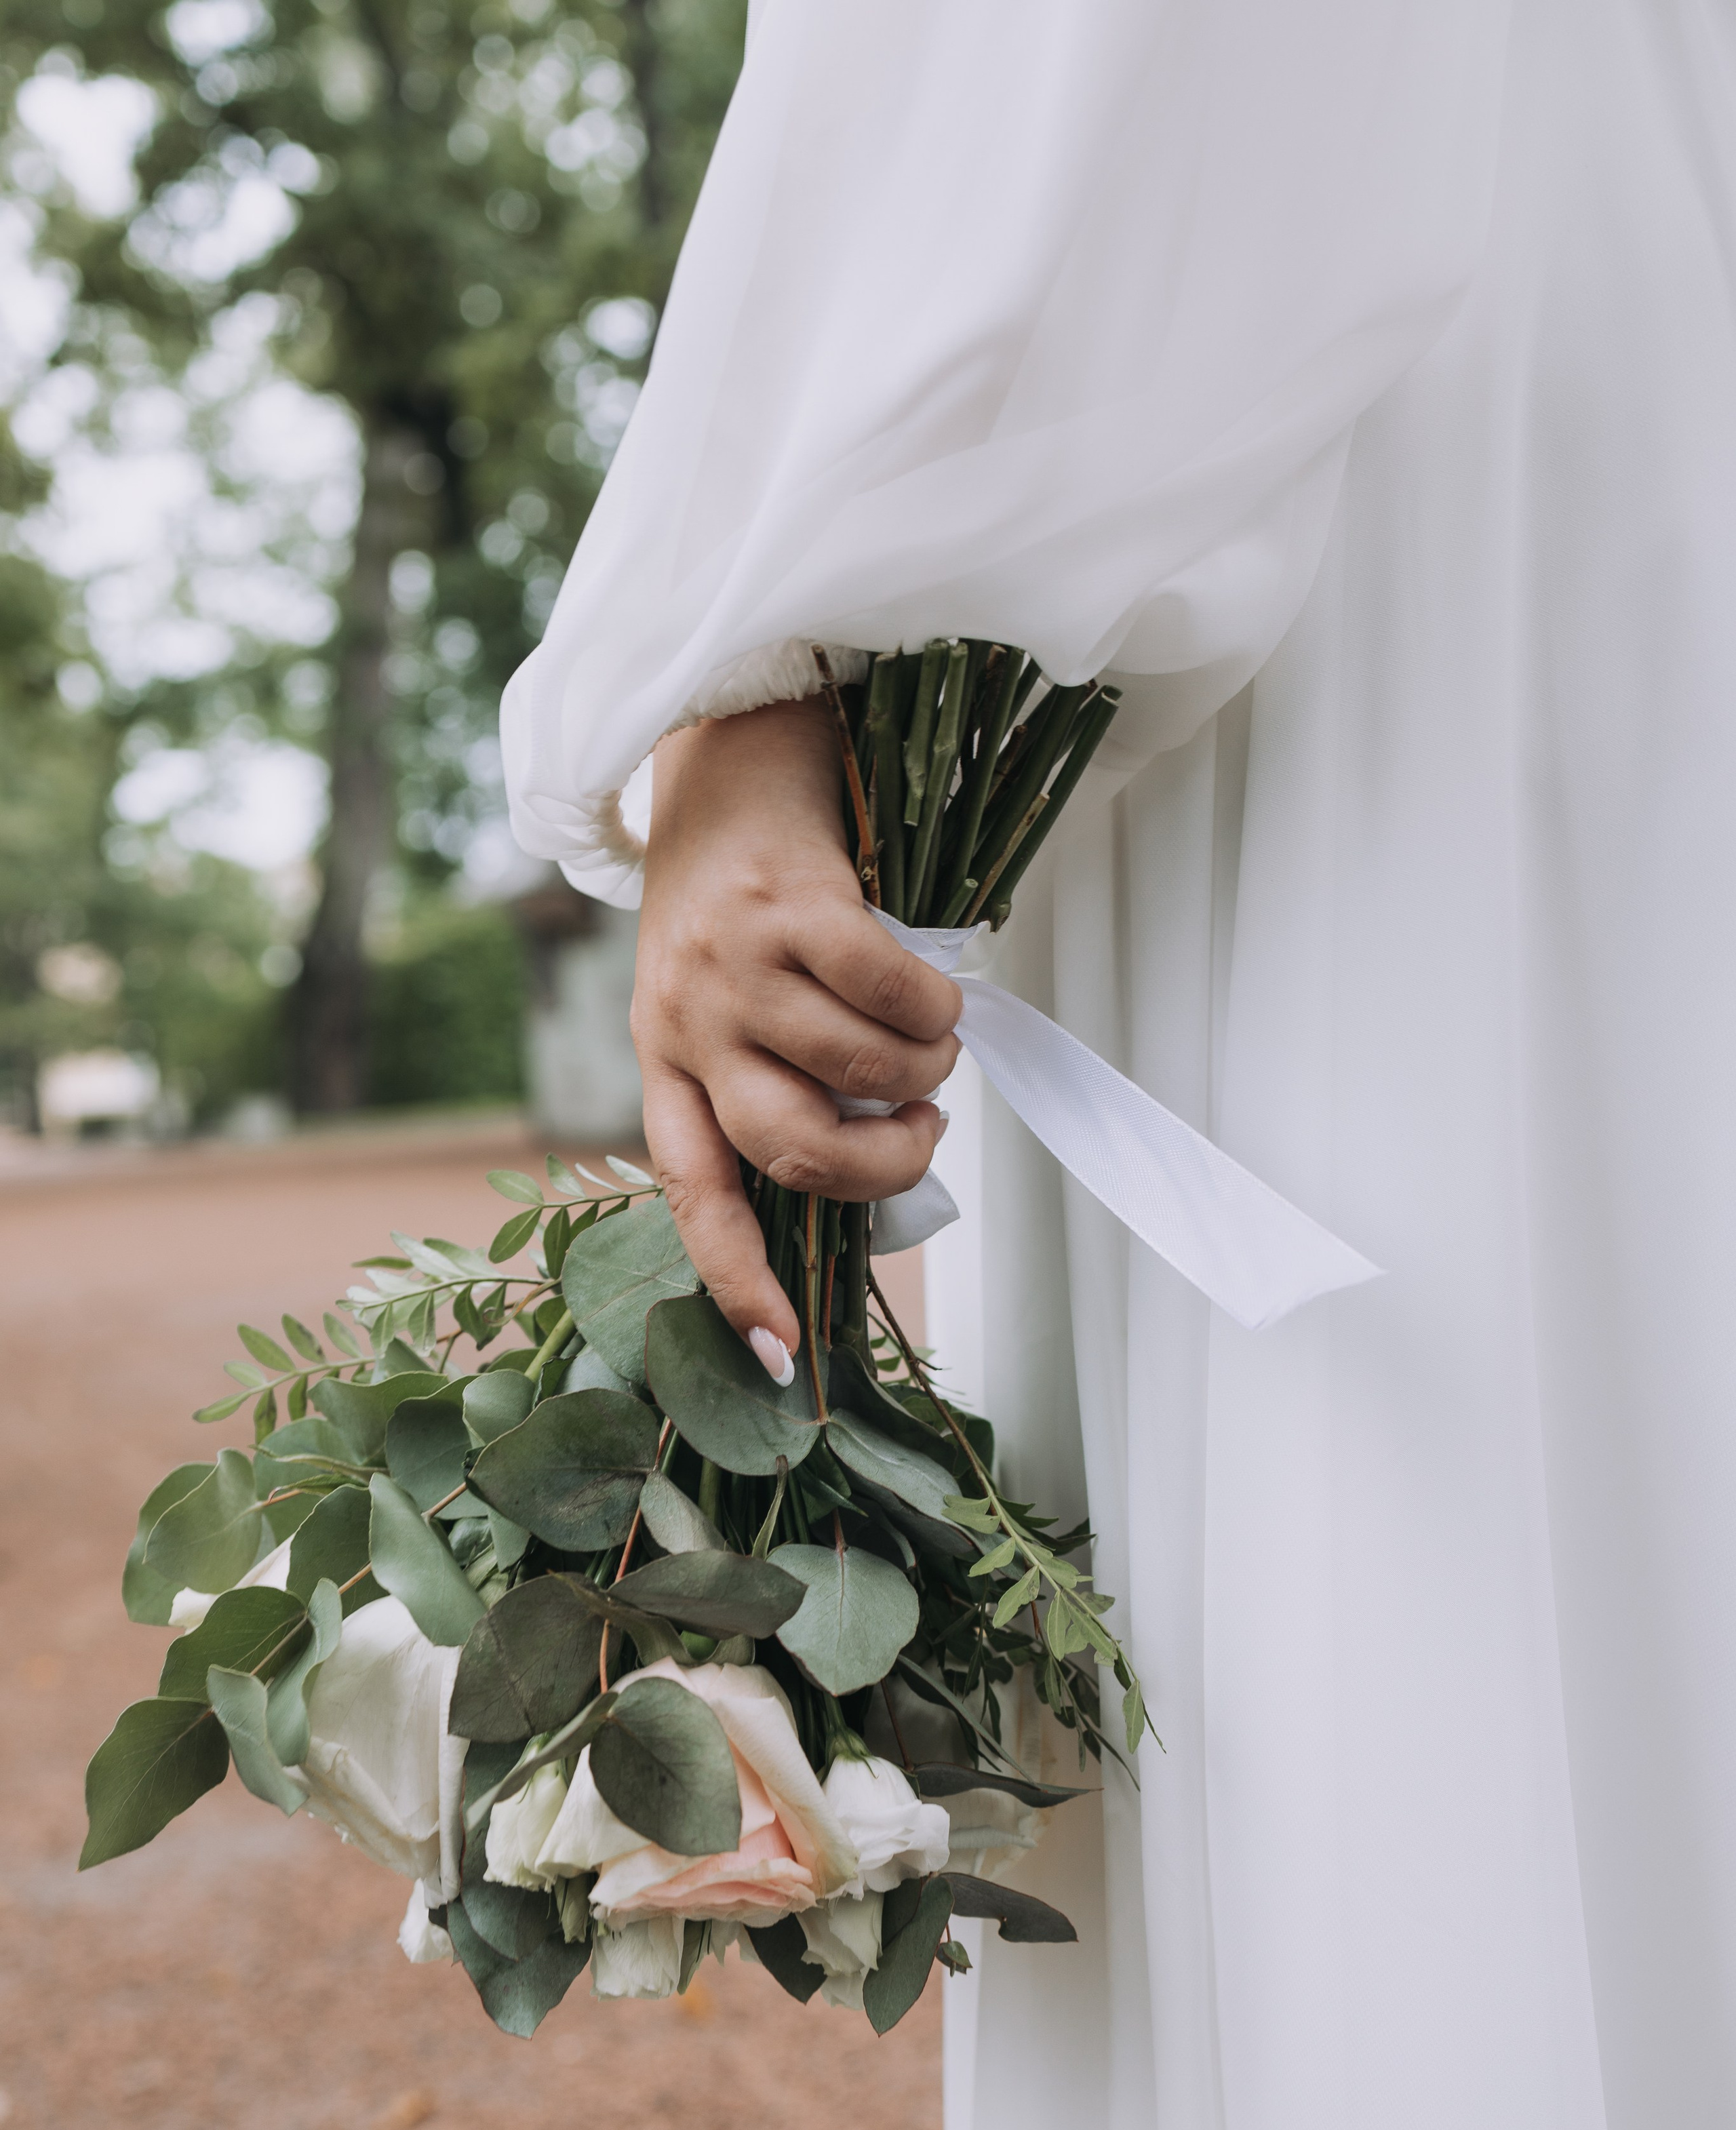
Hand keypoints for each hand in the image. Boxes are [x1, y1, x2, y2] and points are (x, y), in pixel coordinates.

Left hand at [632, 696, 961, 1370]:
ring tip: (934, 1048)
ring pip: (854, 1073)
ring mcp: (733, 964)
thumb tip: (877, 1163)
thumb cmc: (746, 893)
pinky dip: (933, 1010)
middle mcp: (684, 1021)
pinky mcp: (789, 903)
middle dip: (878, 1169)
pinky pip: (887, 992)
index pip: (693, 1196)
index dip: (737, 1281)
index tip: (781, 1359)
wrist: (729, 749)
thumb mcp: (730, 995)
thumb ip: (780, 1074)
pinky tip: (938, 998)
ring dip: (922, 1076)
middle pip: (787, 1150)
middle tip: (923, 1138)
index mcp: (662, 1063)